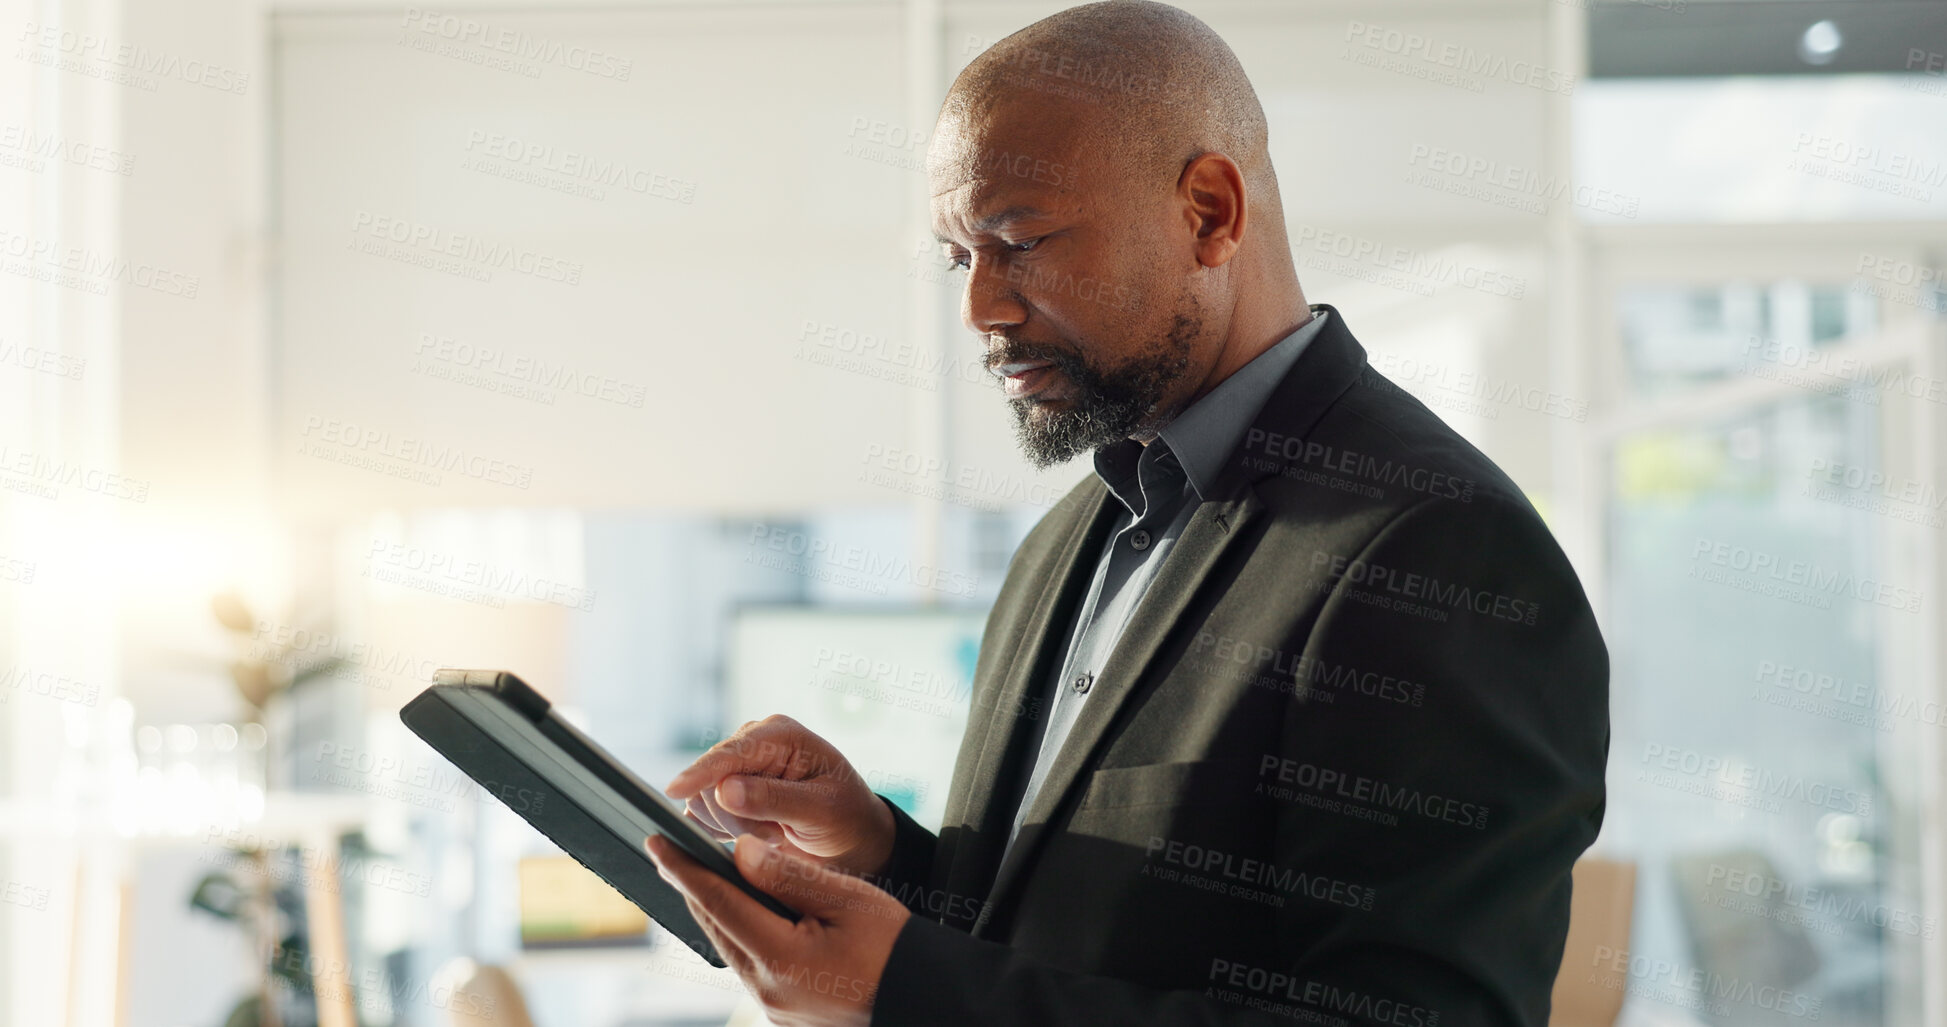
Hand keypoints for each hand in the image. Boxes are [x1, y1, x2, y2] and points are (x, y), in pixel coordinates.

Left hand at [646, 833, 908, 1026]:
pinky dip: (739, 931)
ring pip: (729, 947)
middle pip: (716, 927)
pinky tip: (741, 909)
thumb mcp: (847, 898)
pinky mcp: (783, 1011)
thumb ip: (788, 875)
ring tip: (699, 873)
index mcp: (782, 959)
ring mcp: (773, 1007)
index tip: (657, 841)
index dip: (685, 868)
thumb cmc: (895, 946)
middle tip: (670, 849)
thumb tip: (739, 853)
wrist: (925, 997)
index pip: (719, 902)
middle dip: (692, 886)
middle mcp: (768, 990)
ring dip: (715, 909)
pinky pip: (749, 964)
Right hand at [666, 715, 895, 877]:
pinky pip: (703, 812)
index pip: (731, 752)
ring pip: (704, 799)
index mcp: (781, 735)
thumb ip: (774, 799)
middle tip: (775, 835)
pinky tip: (754, 836)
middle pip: (711, 779)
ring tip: (774, 834)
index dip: (702, 772)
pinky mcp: (728, 791)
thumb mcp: (820, 810)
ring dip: (733, 826)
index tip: (675, 791)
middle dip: (736, 816)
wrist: (851, 836)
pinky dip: (722, 831)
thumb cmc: (846, 817)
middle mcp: (755, 743)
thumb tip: (725, 790)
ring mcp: (740, 766)